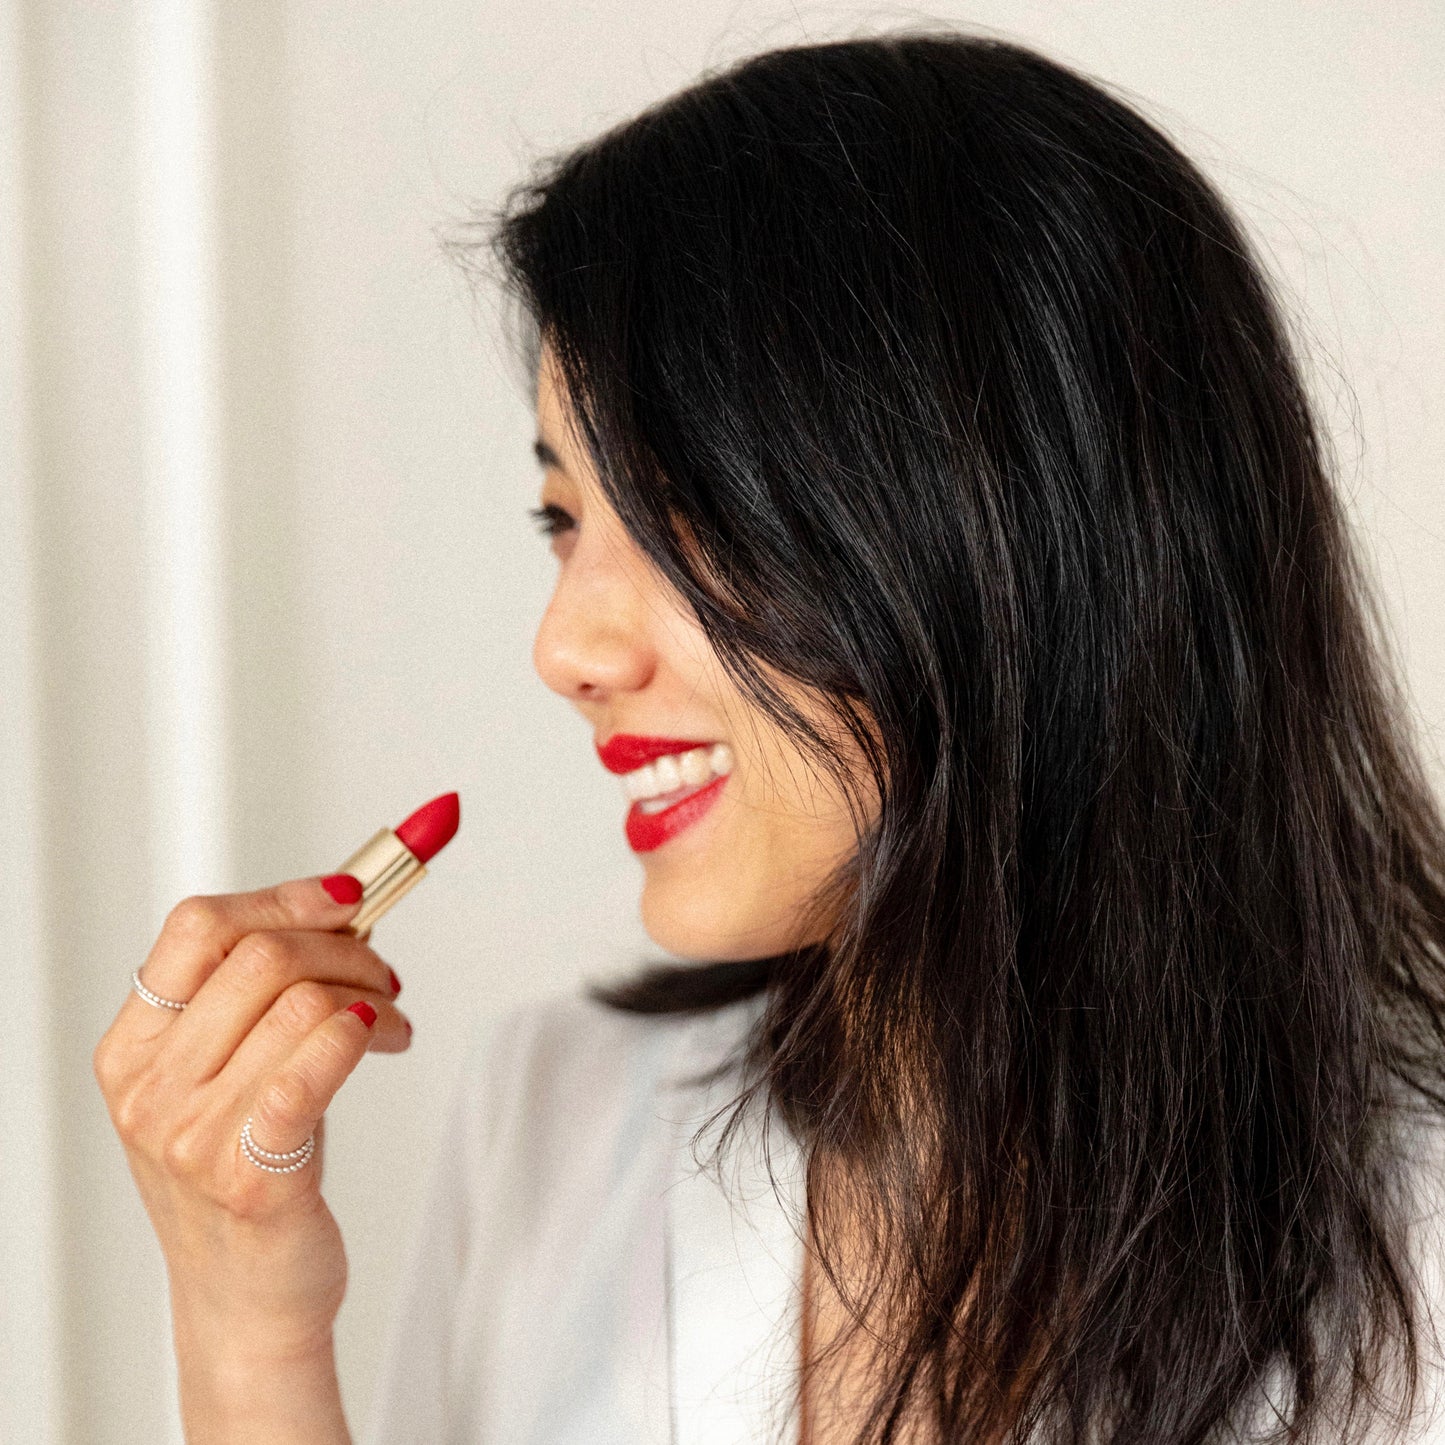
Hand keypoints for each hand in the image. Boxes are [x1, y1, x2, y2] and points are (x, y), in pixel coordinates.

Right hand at [92, 877, 410, 1363]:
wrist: (247, 1300)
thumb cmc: (246, 1170)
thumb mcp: (226, 1072)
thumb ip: (261, 991)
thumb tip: (344, 896)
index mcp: (132, 1049)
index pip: (198, 929)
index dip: (284, 899)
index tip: (348, 896)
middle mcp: (151, 1090)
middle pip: (260, 957)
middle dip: (345, 946)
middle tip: (383, 972)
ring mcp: (194, 1137)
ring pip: (302, 1003)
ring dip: (372, 994)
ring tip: (394, 1020)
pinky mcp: (253, 1176)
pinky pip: (317, 1066)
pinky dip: (365, 1032)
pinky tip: (389, 1038)